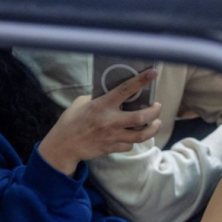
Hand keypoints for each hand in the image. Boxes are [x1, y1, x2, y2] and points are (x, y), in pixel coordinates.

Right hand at [37, 69, 161, 174]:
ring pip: (142, 135)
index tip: (153, 73)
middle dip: (155, 111)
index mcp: (102, 105)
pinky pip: (129, 145)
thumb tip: (113, 94)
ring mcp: (112, 136)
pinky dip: (133, 141)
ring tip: (155, 123)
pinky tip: (133, 136)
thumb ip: (98, 98)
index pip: (125, 90)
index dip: (141, 80)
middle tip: (157, 107)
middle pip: (142, 117)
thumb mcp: (81, 103)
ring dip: (153, 128)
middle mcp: (110, 121)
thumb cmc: (70, 121)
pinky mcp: (111, 148)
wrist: (63, 145)